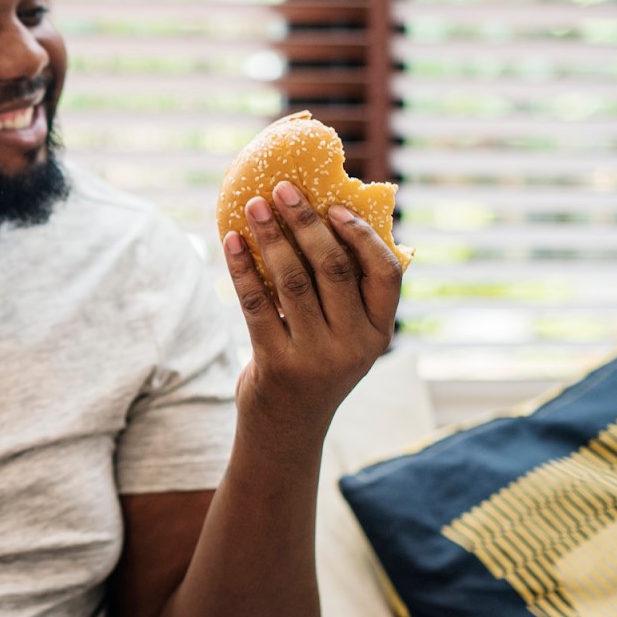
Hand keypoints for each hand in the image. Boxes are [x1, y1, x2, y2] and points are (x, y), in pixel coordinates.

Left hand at [222, 179, 403, 437]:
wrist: (287, 428)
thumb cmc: (315, 364)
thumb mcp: (344, 334)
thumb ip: (344, 292)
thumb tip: (319, 214)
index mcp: (379, 331)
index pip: (386, 273)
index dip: (362, 235)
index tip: (333, 205)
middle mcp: (355, 345)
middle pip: (333, 268)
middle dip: (305, 222)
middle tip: (282, 188)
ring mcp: (316, 356)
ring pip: (292, 280)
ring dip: (269, 237)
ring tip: (252, 206)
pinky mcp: (276, 363)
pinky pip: (256, 303)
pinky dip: (242, 267)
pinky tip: (230, 241)